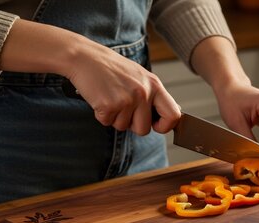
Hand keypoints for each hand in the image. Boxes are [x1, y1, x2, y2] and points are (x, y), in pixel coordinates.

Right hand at [0, 19, 180, 134]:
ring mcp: (126, 100)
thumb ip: (155, 95)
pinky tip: (100, 98)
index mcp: (154, 84)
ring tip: (110, 96)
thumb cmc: (112, 68)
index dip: (165, 126)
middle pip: (144, 130)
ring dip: (115, 118)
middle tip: (122, 106)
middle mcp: (143, 92)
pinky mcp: (109, 105)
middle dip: (132, 124)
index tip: (156, 125)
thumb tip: (173, 115)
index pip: (173, 115)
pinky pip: (107, 123)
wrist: (85, 58)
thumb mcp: (140, 76)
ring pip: (124, 127)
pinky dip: (102, 115)